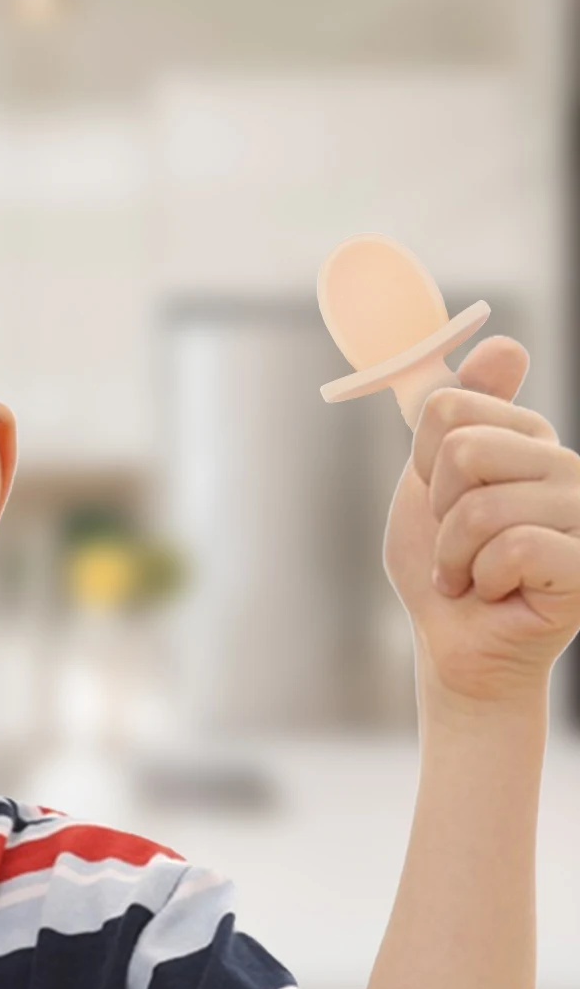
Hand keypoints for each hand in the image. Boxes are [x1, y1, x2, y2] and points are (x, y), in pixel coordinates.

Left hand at [383, 335, 579, 705]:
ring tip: (473, 576)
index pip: (449, 407)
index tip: (442, 499)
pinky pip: (513, 548)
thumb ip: (453, 414)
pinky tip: (498, 593)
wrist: (454, 646)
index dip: (422, 465)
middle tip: (456, 546)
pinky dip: (483, 580)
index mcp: (530, 441)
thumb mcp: (428, 483)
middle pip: (465, 450)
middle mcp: (569, 467)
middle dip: (438, 512)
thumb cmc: (442, 569)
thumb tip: (505, 342)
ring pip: (482, 506)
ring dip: (456, 555)